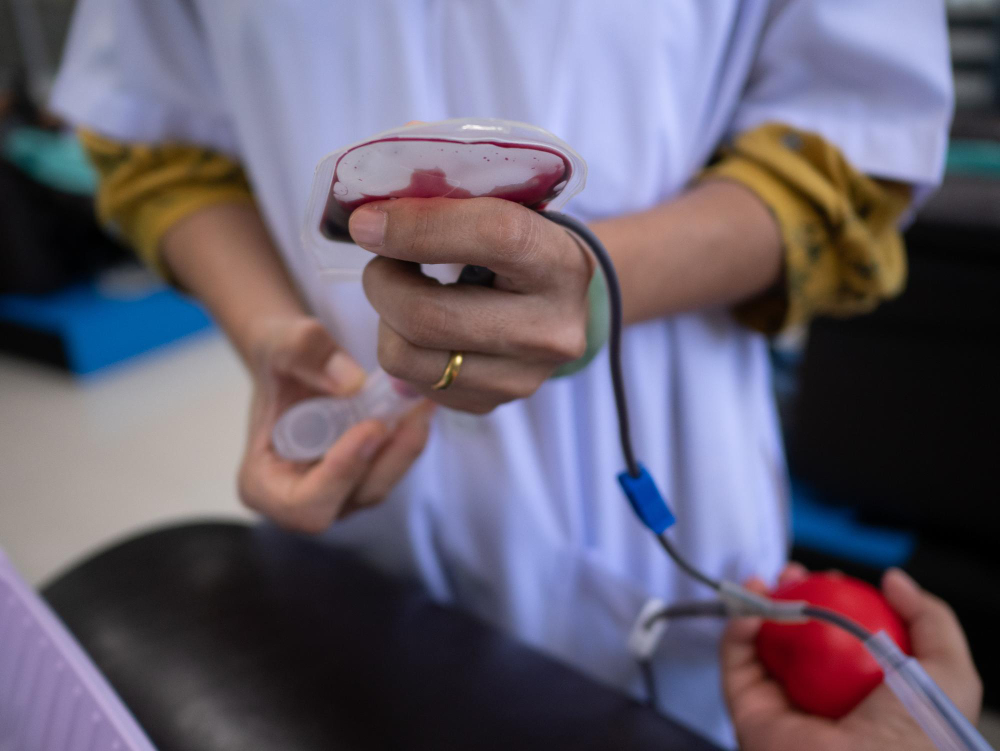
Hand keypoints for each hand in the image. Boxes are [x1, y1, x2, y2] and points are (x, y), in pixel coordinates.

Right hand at [236, 316, 433, 531]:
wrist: (293, 361)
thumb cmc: (276, 358)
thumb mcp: (281, 343)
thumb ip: (307, 356)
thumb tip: (353, 382)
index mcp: (263, 484)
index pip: (304, 504)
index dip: (341, 474)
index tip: (371, 428)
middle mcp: (300, 498)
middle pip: (352, 499)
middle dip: (388, 459)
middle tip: (414, 413)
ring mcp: (335, 492)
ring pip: (379, 484)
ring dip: (406, 447)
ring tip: (422, 402)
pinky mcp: (362, 476)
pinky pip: (391, 467)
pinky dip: (408, 438)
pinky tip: (421, 405)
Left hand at [350, 197, 593, 413]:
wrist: (564, 302)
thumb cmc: (523, 246)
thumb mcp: (507, 211)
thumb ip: (451, 207)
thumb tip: (369, 222)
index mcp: (559, 263)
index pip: (491, 236)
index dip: (417, 227)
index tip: (367, 224)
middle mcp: (548, 330)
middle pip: (429, 316)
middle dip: (383, 284)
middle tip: (382, 262)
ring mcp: (521, 378)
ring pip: (407, 358)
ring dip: (386, 319)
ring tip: (404, 293)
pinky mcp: (490, 404)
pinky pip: (412, 382)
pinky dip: (403, 348)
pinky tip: (424, 327)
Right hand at [722, 564, 982, 750]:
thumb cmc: (918, 738)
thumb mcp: (950, 674)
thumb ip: (931, 621)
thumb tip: (894, 580)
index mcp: (868, 694)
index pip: (845, 638)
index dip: (837, 601)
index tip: (836, 579)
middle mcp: (823, 699)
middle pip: (797, 636)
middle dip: (792, 596)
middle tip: (795, 575)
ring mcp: (784, 706)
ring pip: (761, 645)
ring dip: (758, 606)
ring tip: (768, 584)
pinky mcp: (750, 713)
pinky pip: (737, 664)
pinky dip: (737, 631)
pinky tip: (754, 610)